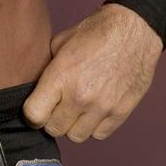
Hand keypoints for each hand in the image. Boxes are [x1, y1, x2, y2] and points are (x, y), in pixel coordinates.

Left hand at [22, 3, 162, 141]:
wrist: (133, 30)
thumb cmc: (96, 32)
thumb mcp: (60, 43)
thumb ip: (47, 70)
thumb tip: (36, 90)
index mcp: (60, 76)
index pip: (34, 115)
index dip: (32, 114)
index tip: (37, 108)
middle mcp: (80, 96)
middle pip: (54, 129)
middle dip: (52, 119)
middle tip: (58, 105)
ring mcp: (102, 107)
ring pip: (76, 136)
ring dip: (73, 125)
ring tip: (78, 107)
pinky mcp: (121, 112)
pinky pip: (99, 134)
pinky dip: (94, 126)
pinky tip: (95, 109)